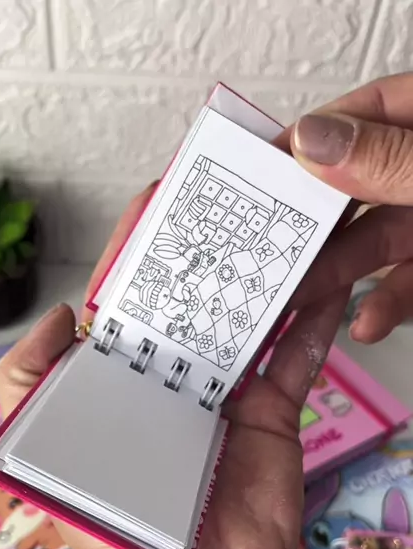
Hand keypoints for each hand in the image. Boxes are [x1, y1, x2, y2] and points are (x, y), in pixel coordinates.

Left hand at [0, 189, 349, 548]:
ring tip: (287, 220)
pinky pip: (298, 356)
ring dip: (267, 272)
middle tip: (237, 197)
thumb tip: (59, 316)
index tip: (162, 197)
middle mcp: (172, 379)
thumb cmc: (112, 522)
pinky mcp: (273, 412)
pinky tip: (328, 278)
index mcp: (118, 379)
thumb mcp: (41, 444)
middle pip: (195, 297)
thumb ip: (30, 377)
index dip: (141, 246)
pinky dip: (314, 319)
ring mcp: (227, 394)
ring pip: (250, 317)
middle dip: (212, 248)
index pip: (127, 297)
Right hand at [287, 72, 412, 342]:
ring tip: (296, 296)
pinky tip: (365, 323)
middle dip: (310, 225)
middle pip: (356, 188)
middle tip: (263, 246)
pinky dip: (385, 304)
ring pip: (375, 241)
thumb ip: (392, 160)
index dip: (309, 141)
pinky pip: (407, 279)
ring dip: (336, 274)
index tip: (260, 171)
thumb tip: (315, 142)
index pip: (364, 115)